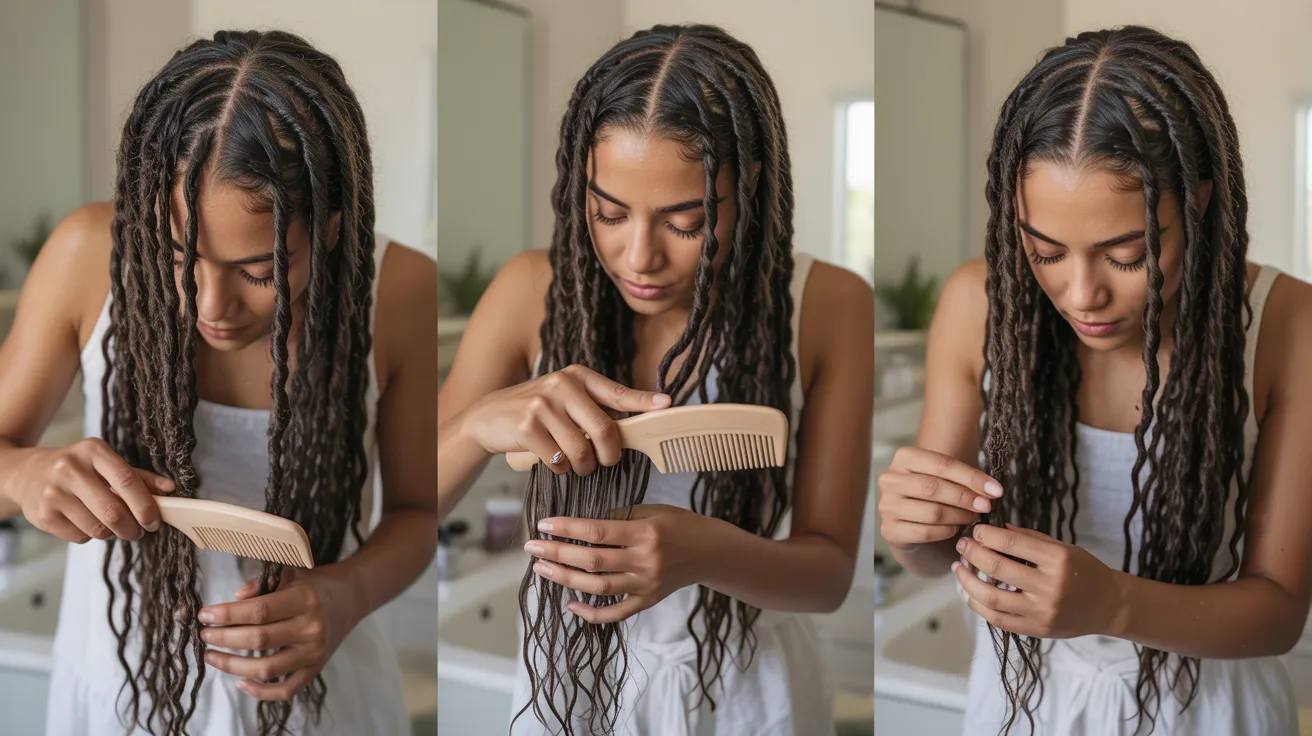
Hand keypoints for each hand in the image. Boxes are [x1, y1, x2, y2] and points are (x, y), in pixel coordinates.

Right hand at [6, 438, 173, 542]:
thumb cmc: (79, 469)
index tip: (155, 521)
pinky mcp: (42, 515)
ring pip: (97, 528)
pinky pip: (80, 537)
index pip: (126, 480)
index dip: (145, 505)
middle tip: (139, 531)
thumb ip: (139, 477)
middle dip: (132, 528)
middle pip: (112, 511)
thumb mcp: (106, 463)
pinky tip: (85, 521)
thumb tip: (170, 489)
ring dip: (111, 533)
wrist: (27, 474)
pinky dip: (90, 535)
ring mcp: (53, 493)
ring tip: (110, 523)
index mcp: (93, 451)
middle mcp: (70, 469)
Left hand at [198, 566, 363, 700]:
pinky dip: (260, 692)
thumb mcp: (291, 574)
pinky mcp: (315, 669)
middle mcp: (311, 628)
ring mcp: (314, 652)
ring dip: (233, 666)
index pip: (258, 611)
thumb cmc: (314, 584)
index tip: (205, 615)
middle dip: (224, 638)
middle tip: (205, 634)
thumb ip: (263, 583)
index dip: (227, 615)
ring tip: (212, 656)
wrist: (351, 597)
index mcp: (304, 599)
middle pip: (259, 640)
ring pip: (267, 669)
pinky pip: (285, 690)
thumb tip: (236, 597)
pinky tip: (240, 682)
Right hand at [462, 364, 669, 475]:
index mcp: (577, 376)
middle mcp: (562, 384)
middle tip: (605, 462)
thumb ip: (596, 407)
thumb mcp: (566, 399)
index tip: (667, 405)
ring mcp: (542, 404)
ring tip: (575, 465)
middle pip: (604, 430)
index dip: (644, 401)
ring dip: (583, 467)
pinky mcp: (526, 427)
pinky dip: (560, 470)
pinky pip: (557, 461)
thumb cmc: (537, 412)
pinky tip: (552, 462)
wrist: (488, 418)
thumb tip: (641, 419)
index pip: (618, 392)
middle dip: (609, 455)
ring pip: (581, 450)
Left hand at [524, 504, 717, 623]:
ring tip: (542, 569)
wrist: (709, 551)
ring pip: (598, 587)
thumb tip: (582, 524)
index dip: (567, 528)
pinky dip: (592, 614)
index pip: (597, 531)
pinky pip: (616, 613)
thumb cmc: (679, 524)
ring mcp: (646, 585)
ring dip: (566, 579)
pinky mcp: (648, 601)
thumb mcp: (652, 510)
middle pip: (593, 560)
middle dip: (558, 553)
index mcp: (645, 533)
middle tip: (532, 547)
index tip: (543, 525)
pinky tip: (571, 605)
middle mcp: (645, 561)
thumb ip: (618, 517)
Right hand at [877, 446, 1001, 549]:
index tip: (996, 490)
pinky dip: (946, 531)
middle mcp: (889, 479)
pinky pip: (925, 532)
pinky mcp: (889, 529)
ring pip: (931, 512)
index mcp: (904, 457)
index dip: (971, 478)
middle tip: (986, 506)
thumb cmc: (930, 492)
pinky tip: (955, 529)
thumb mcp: (944, 477)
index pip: (942, 464)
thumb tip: (992, 490)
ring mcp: (886, 505)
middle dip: (965, 498)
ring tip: (972, 517)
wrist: (907, 518)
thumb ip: (964, 480)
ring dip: (959, 517)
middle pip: (933, 488)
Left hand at [952, 523, 1124, 638]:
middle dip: (972, 553)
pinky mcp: (1037, 630)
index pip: (1012, 544)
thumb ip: (1030, 538)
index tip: (975, 531)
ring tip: (959, 569)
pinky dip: (978, 605)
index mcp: (1058, 560)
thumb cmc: (1085, 571)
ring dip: (968, 581)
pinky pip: (998, 620)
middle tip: (962, 545)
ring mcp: (1042, 612)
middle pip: (997, 569)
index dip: (987, 535)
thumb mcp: (1063, 548)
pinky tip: (969, 593)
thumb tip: (996, 529)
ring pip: (992, 597)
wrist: (1109, 606)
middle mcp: (1050, 587)